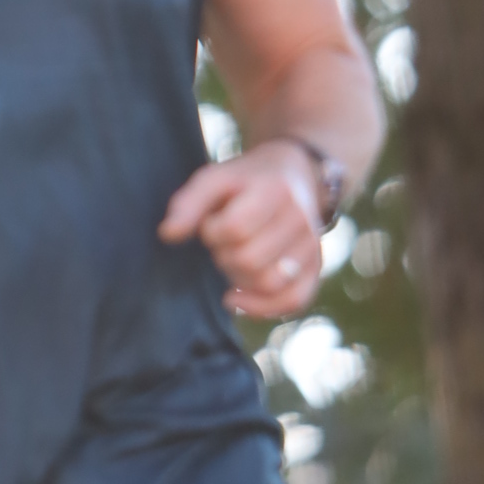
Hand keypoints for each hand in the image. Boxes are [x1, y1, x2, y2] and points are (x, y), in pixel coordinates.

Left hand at [160, 143, 326, 321]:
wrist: (293, 175)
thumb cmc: (245, 181)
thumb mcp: (214, 178)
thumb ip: (188, 203)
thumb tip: (167, 235)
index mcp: (275, 191)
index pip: (235, 229)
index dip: (212, 231)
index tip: (211, 223)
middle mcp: (300, 219)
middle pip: (250, 260)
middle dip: (223, 256)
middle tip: (222, 243)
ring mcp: (311, 246)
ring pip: (269, 283)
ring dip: (239, 279)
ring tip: (232, 260)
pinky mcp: (315, 268)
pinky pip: (293, 300)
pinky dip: (262, 308)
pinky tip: (235, 299)